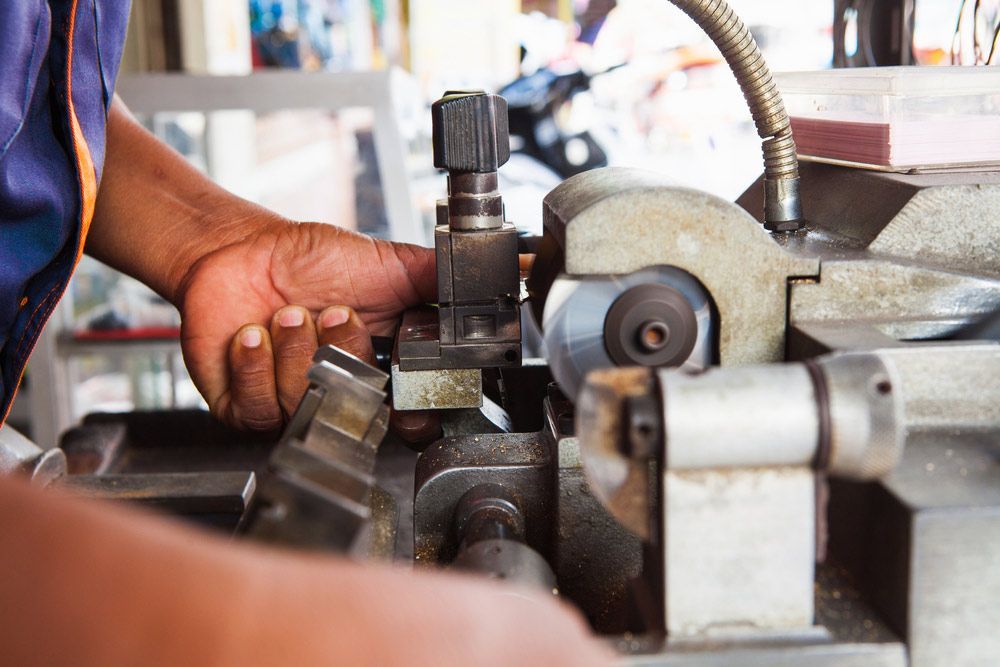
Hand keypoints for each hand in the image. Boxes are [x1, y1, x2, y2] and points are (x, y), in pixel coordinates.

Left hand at [176, 220, 434, 430]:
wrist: (245, 250)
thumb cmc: (313, 261)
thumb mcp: (390, 265)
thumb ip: (441, 280)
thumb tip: (499, 276)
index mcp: (382, 370)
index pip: (410, 419)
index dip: (411, 415)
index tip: (406, 393)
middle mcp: (340, 393)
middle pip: (358, 408)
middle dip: (346, 353)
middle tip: (334, 312)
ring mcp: (292, 404)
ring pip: (305, 404)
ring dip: (295, 349)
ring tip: (288, 313)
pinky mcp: (244, 406)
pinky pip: (257, 407)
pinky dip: (255, 363)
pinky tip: (252, 334)